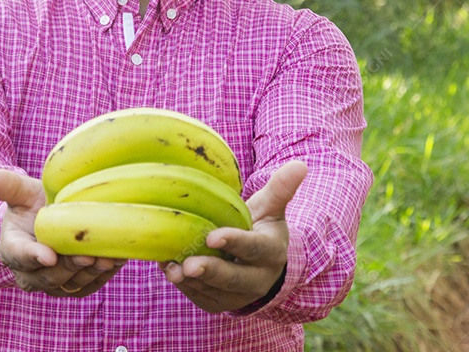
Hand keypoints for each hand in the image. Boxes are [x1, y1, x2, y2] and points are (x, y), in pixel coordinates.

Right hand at [0, 169, 125, 296]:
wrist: (48, 221)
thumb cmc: (32, 205)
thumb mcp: (21, 193)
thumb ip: (10, 187)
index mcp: (12, 249)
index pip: (20, 256)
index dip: (34, 256)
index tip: (49, 254)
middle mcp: (30, 273)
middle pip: (49, 276)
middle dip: (69, 266)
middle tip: (87, 254)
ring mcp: (54, 282)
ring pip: (71, 284)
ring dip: (90, 273)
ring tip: (107, 257)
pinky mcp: (75, 286)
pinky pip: (89, 285)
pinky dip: (103, 274)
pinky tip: (117, 258)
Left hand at [160, 160, 306, 312]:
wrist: (258, 262)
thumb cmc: (260, 226)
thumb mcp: (271, 207)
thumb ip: (281, 189)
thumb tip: (300, 164)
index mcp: (271, 252)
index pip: (253, 248)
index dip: (234, 243)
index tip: (211, 236)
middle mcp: (258, 279)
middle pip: (233, 278)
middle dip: (210, 272)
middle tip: (187, 266)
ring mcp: (238, 296)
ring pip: (212, 290)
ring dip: (190, 279)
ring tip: (170, 265)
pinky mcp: (218, 304)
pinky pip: (199, 296)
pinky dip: (182, 284)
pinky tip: (168, 266)